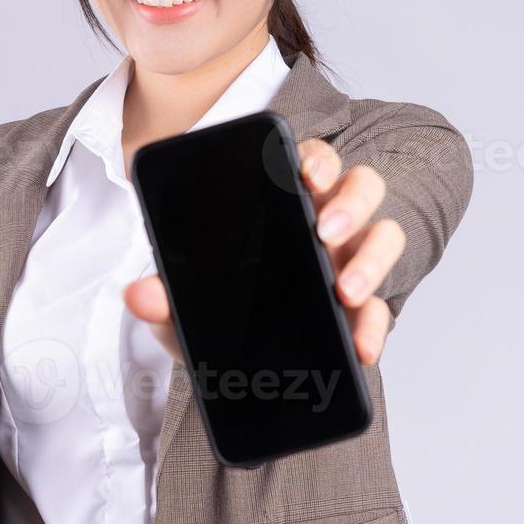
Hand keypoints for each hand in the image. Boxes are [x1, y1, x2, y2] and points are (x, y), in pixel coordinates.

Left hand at [123, 138, 406, 366]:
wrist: (230, 364)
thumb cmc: (214, 311)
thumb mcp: (182, 304)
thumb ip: (162, 297)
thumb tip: (138, 295)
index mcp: (284, 202)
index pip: (310, 161)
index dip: (315, 158)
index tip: (304, 173)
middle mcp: (326, 222)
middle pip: (360, 186)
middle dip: (350, 202)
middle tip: (324, 229)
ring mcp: (349, 262)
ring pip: (384, 235)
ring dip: (371, 258)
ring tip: (345, 290)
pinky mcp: (362, 310)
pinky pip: (381, 310)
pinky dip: (374, 327)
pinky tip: (361, 347)